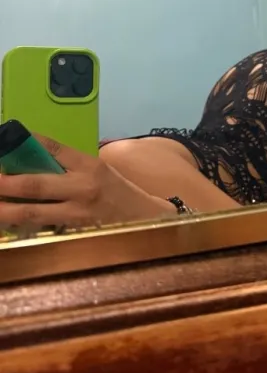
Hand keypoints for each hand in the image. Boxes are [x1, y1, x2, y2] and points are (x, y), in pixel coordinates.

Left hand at [0, 135, 174, 229]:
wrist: (146, 219)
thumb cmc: (119, 191)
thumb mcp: (100, 170)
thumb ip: (71, 166)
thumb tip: (33, 158)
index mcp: (90, 166)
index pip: (55, 149)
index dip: (29, 143)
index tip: (8, 139)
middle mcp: (82, 188)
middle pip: (37, 184)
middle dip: (7, 182)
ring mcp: (77, 213)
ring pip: (33, 212)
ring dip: (6, 209)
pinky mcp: (74, 233)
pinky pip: (41, 227)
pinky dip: (20, 224)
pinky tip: (6, 221)